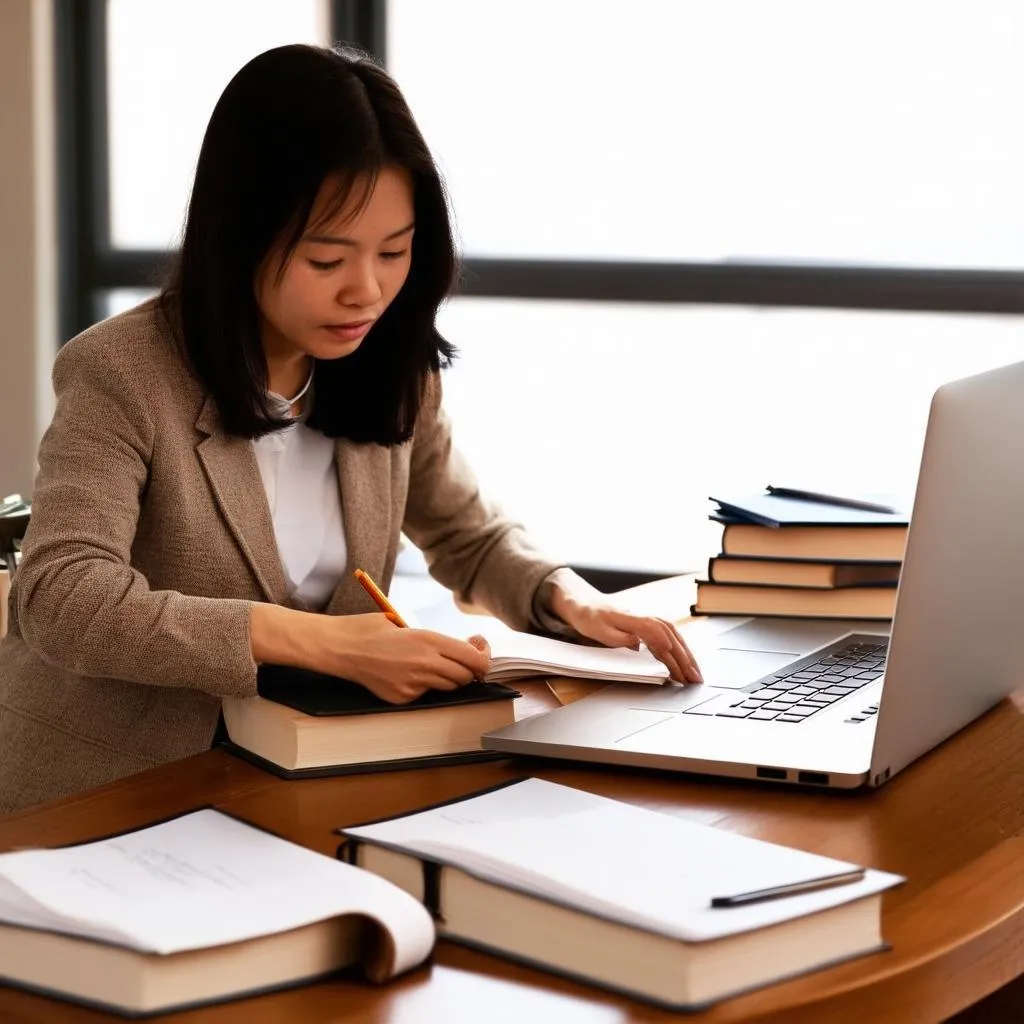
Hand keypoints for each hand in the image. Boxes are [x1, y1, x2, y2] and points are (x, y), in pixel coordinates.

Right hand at [314, 613, 491, 703]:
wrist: (340, 647)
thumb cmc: (370, 629)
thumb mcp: (407, 623)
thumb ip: (434, 638)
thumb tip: (461, 648)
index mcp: (428, 640)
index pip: (473, 658)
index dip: (482, 658)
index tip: (481, 653)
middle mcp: (424, 664)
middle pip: (464, 676)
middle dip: (467, 670)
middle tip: (462, 660)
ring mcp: (413, 684)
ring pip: (447, 687)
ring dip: (447, 678)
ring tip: (431, 664)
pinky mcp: (402, 698)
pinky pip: (424, 694)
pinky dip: (424, 686)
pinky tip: (407, 673)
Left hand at [545, 570, 702, 683]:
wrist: (586, 605)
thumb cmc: (591, 618)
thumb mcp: (598, 629)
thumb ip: (618, 637)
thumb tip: (638, 643)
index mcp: (634, 618)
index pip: (655, 631)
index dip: (666, 644)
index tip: (675, 658)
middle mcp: (646, 618)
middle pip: (671, 636)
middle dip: (684, 657)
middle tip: (695, 678)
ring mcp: (649, 622)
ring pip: (674, 638)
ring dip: (686, 656)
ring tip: (696, 675)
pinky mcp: (648, 628)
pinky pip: (668, 640)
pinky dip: (679, 653)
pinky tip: (684, 666)